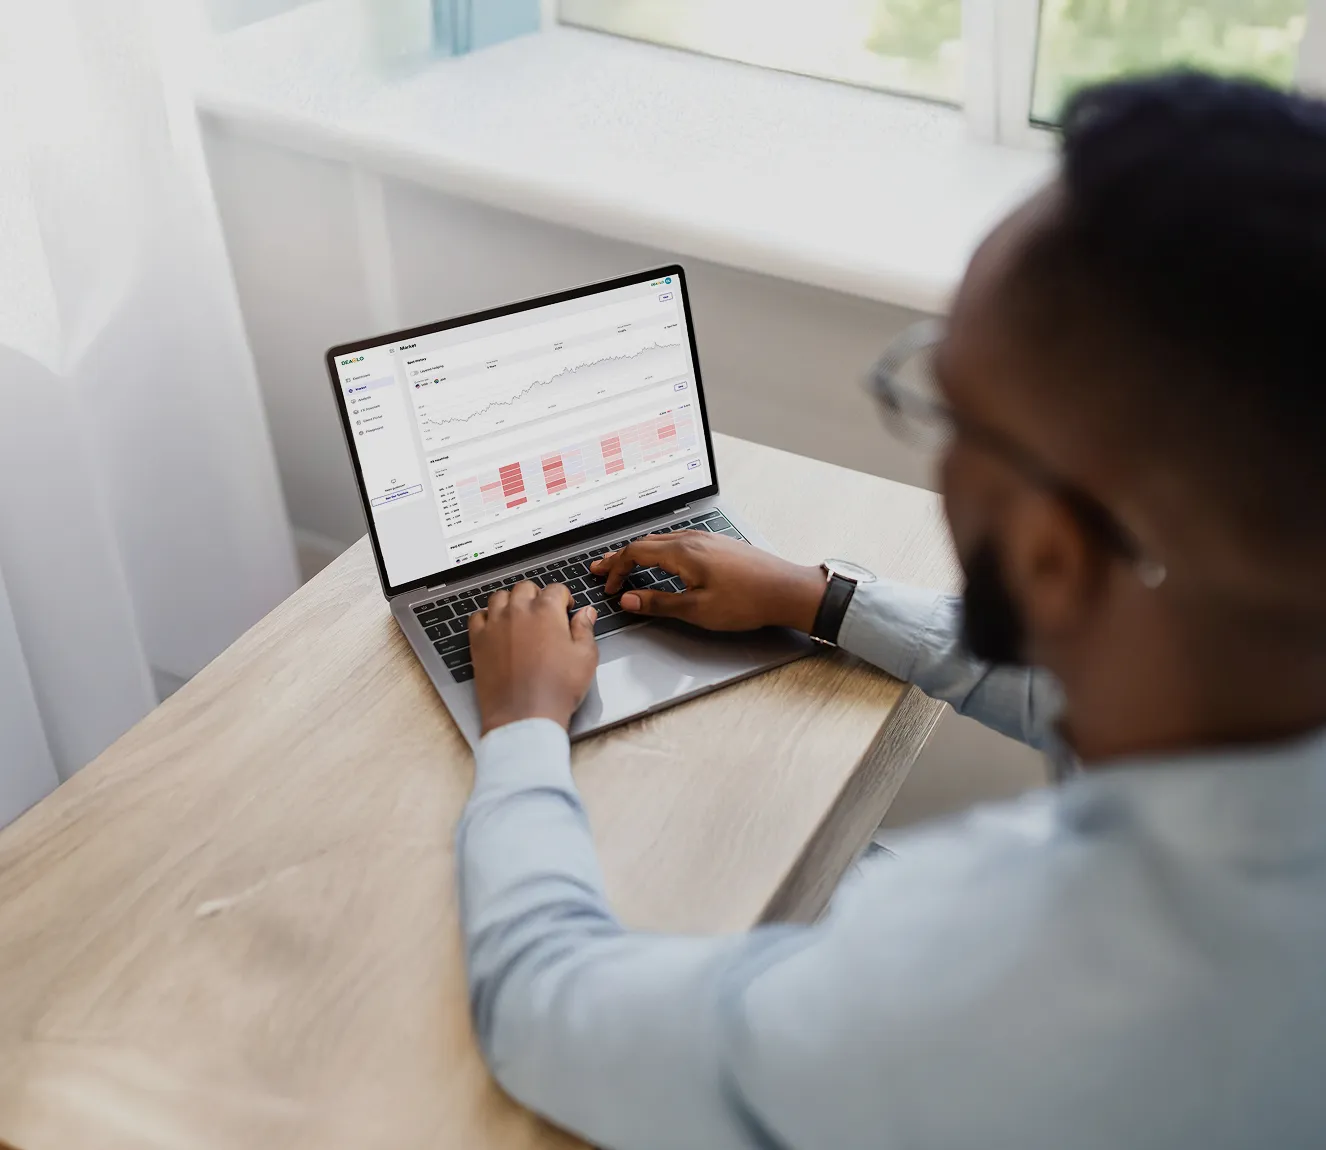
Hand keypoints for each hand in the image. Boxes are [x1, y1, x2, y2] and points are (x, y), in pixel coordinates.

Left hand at [469, 582, 598, 734]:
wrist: (524, 716)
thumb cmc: (556, 690)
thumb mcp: (585, 658)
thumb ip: (585, 629)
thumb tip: (586, 613)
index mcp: (546, 612)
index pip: (555, 589)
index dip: (564, 597)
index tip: (566, 608)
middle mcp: (518, 612)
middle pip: (525, 588)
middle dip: (537, 595)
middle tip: (544, 612)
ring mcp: (495, 625)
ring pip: (499, 597)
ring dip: (511, 601)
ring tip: (519, 616)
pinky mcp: (478, 641)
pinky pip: (477, 617)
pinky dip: (487, 617)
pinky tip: (496, 628)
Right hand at [590, 531, 826, 631]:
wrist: (786, 590)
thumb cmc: (747, 601)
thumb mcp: (697, 610)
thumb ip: (659, 603)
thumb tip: (629, 600)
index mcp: (683, 552)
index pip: (636, 552)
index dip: (617, 569)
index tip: (610, 586)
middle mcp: (693, 539)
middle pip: (646, 542)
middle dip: (621, 557)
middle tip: (603, 569)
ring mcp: (707, 539)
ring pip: (662, 540)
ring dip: (640, 553)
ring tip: (626, 565)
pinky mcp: (719, 544)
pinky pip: (679, 542)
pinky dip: (660, 551)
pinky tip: (662, 562)